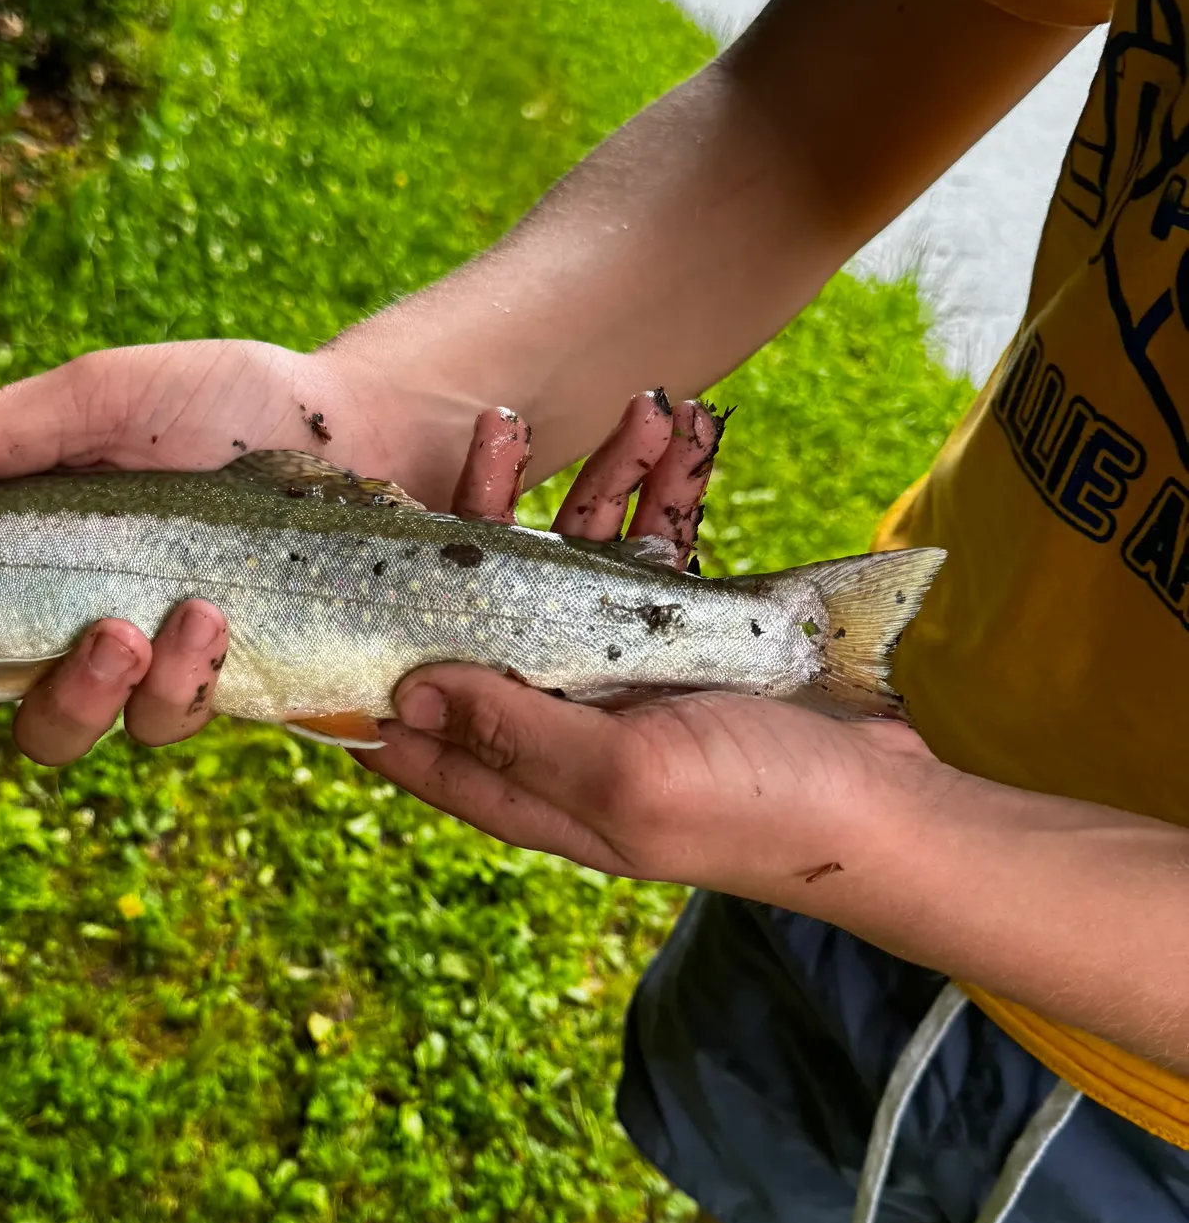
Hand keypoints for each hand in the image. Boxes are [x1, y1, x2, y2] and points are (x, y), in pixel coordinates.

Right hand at [0, 338, 465, 765]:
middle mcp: (56, 619)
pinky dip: (177, 684)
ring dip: (81, 693)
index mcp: (6, 553)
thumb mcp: (104, 398)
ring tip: (133, 623)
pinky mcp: (212, 684)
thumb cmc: (225, 402)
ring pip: (65, 732)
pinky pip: (168, 723)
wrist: (358, 433)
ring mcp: (135, 661)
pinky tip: (207, 620)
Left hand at [357, 395, 944, 894]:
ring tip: (644, 410)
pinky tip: (687, 433)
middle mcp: (556, 717)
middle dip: (491, 513)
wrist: (884, 802)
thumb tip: (408, 691)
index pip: (417, 726)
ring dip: (602, 479)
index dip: (371, 661)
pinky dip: (669, 490)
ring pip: (573, 559)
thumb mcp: (625, 781)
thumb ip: (517, 736)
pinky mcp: (673, 632)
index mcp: (527, 776)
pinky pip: (653, 548)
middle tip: (499, 433)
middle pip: (485, 611)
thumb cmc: (756, 812)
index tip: (339, 576)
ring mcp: (614, 668)